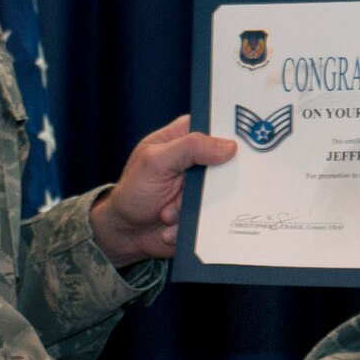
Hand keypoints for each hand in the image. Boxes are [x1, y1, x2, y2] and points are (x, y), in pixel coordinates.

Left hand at [89, 115, 235, 268]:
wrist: (126, 232)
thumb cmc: (132, 191)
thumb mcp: (155, 162)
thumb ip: (189, 148)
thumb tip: (227, 146)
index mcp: (184, 137)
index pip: (216, 127)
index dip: (229, 136)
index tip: (234, 152)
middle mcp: (196, 161)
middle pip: (225, 164)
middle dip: (208, 185)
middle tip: (186, 191)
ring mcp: (201, 186)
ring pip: (220, 194)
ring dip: (192, 208)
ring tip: (167, 212)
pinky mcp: (204, 209)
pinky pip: (212, 216)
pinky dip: (188, 223)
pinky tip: (168, 224)